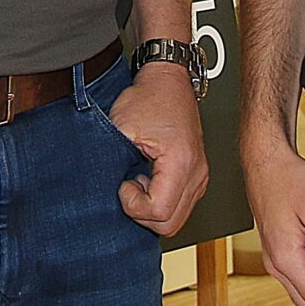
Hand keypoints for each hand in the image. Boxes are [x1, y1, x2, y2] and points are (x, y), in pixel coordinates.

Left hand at [111, 63, 209, 234]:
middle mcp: (197, 174)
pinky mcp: (196, 176)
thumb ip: (113, 163)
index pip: (160, 212)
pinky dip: (161, 202)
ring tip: (137, 180)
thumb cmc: (148, 98)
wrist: (167, 81)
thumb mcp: (121, 128)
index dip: (133, 205)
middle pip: (170, 224)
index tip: (123, 183)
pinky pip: (180, 206)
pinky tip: (147, 180)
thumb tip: (104, 191)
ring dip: (151, 209)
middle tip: (128, 185)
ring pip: (176, 220)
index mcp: (181, 163)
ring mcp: (200, 176)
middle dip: (142, 213)